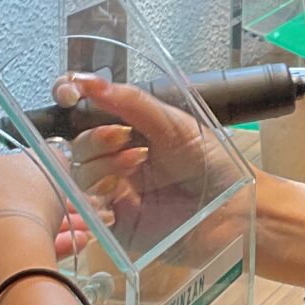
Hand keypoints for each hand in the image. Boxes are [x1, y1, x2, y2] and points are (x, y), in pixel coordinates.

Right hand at [59, 74, 241, 257]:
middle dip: (95, 137)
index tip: (71, 91)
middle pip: (78, 144)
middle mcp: (117, 159)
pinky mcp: (116, 223)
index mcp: (130, 130)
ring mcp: (115, 191)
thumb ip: (132, 102)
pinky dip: (95, 200)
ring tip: (136, 163)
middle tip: (123, 138)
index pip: (86, 109)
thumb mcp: (175, 124)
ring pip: (80, 174)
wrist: (235, 210)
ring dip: (101, 165)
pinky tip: (119, 197)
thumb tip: (90, 82)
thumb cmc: (214, 166)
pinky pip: (88, 210)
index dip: (70, 96)